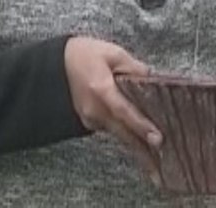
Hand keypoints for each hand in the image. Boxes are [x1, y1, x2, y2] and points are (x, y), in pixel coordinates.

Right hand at [64, 37, 161, 179]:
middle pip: (123, 133)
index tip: (158, 139)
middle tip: (161, 163)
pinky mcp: (89, 122)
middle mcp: (94, 109)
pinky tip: (140, 136)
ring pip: (118, 133)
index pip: (124, 111)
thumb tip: (152, 78)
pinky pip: (112, 129)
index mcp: (100, 89)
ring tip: (156, 156)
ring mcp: (90, 118)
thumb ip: (134, 67)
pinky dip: (126, 132)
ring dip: (136, 143)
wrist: (53, 66)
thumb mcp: (111, 53)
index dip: (141, 126)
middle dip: (143, 150)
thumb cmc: (82, 55)